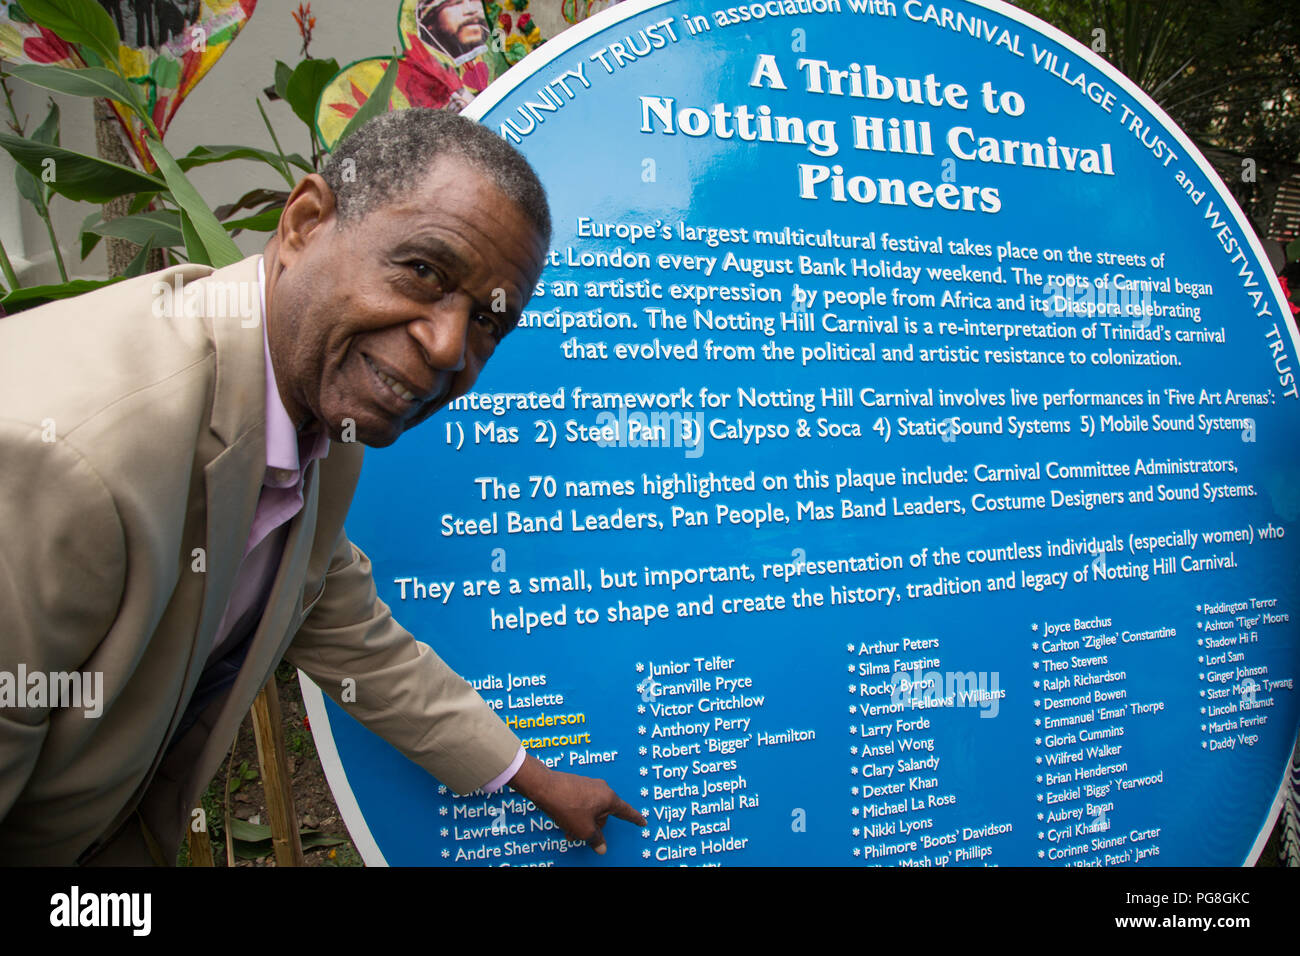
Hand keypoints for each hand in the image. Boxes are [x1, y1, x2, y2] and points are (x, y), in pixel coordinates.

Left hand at [507, 754, 645, 853]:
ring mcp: (588, 784)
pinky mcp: (576, 783)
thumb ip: (595, 839)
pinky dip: (575, 813)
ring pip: (590, 809)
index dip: (635, 819)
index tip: (642, 822)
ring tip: (567, 828)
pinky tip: (563, 818)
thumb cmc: (567, 806)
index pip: (626, 811)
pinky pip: (581, 802)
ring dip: (582, 821)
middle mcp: (601, 789)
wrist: (544, 787)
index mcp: (609, 798)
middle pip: (604, 814)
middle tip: (580, 835)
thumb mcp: (583, 829)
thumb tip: (601, 847)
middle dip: (593, 827)